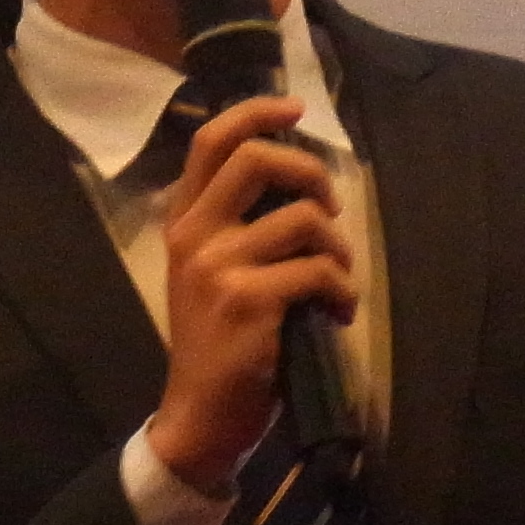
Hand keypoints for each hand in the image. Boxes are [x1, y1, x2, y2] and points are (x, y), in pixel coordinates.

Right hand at [144, 94, 355, 497]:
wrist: (199, 415)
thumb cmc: (214, 343)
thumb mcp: (207, 275)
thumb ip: (234, 226)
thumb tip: (299, 184)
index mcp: (183, 222)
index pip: (210, 141)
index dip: (256, 112)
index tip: (295, 108)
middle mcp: (194, 235)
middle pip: (256, 159)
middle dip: (312, 173)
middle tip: (331, 209)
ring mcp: (219, 266)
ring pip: (303, 217)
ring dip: (338, 248)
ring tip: (337, 278)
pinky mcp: (250, 300)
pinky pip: (319, 270)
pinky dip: (342, 290)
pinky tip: (337, 313)